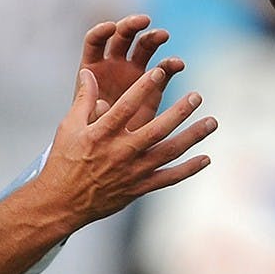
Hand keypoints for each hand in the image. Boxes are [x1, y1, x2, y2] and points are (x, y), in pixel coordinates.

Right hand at [40, 64, 215, 227]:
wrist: (62, 203)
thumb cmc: (64, 160)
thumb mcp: (68, 127)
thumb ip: (83, 99)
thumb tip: (89, 73)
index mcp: (102, 134)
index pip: (126, 107)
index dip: (144, 88)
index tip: (160, 71)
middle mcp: (120, 152)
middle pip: (156, 129)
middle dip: (180, 112)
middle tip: (197, 96)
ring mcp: (132, 172)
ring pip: (169, 152)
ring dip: (192, 137)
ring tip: (212, 122)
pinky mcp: (138, 188)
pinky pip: (168, 178)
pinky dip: (188, 169)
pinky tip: (206, 158)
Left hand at [77, 15, 183, 128]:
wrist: (109, 152)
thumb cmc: (88, 135)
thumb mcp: (85, 124)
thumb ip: (91, 111)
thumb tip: (102, 105)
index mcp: (92, 67)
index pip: (95, 41)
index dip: (101, 31)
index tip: (111, 27)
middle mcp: (113, 64)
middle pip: (122, 36)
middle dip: (132, 26)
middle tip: (144, 21)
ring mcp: (134, 72)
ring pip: (144, 46)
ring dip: (154, 38)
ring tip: (163, 35)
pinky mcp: (153, 84)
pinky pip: (164, 69)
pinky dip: (171, 64)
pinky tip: (178, 64)